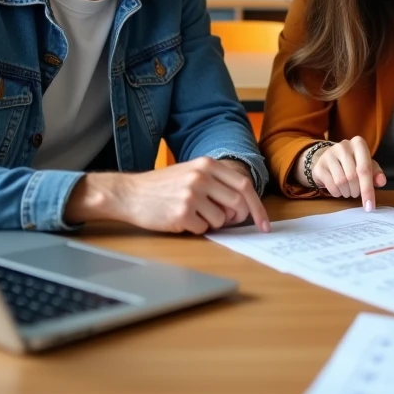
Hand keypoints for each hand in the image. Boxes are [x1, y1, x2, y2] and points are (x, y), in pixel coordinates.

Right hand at [65, 157, 270, 234]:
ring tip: (193, 214)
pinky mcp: (181, 213)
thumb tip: (244, 206)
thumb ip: (218, 183)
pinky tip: (180, 219)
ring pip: (221, 220)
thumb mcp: (191, 172)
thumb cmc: (163, 186)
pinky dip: (196, 229)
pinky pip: (203, 229)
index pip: (245, 186)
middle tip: (226, 222)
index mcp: (207, 164)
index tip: (264, 224)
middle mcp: (202, 177)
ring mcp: (191, 195)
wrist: (129, 193)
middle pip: (238, 204)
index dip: (258, 207)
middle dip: (237, 218)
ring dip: (211, 223)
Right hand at [300, 137, 385, 210]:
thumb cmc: (353, 163)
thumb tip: (381, 181)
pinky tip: (339, 189)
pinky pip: (331, 186)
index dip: (368, 189)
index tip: (370, 207)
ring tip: (349, 190)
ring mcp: (329, 155)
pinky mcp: (319, 166)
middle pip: (353, 177)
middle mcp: (343, 146)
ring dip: (347, 192)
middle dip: (357, 191)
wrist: (329, 159)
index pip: (365, 168)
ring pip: (341, 182)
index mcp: (358, 143)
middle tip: (357, 193)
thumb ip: (376, 173)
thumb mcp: (367, 165)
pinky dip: (337, 193)